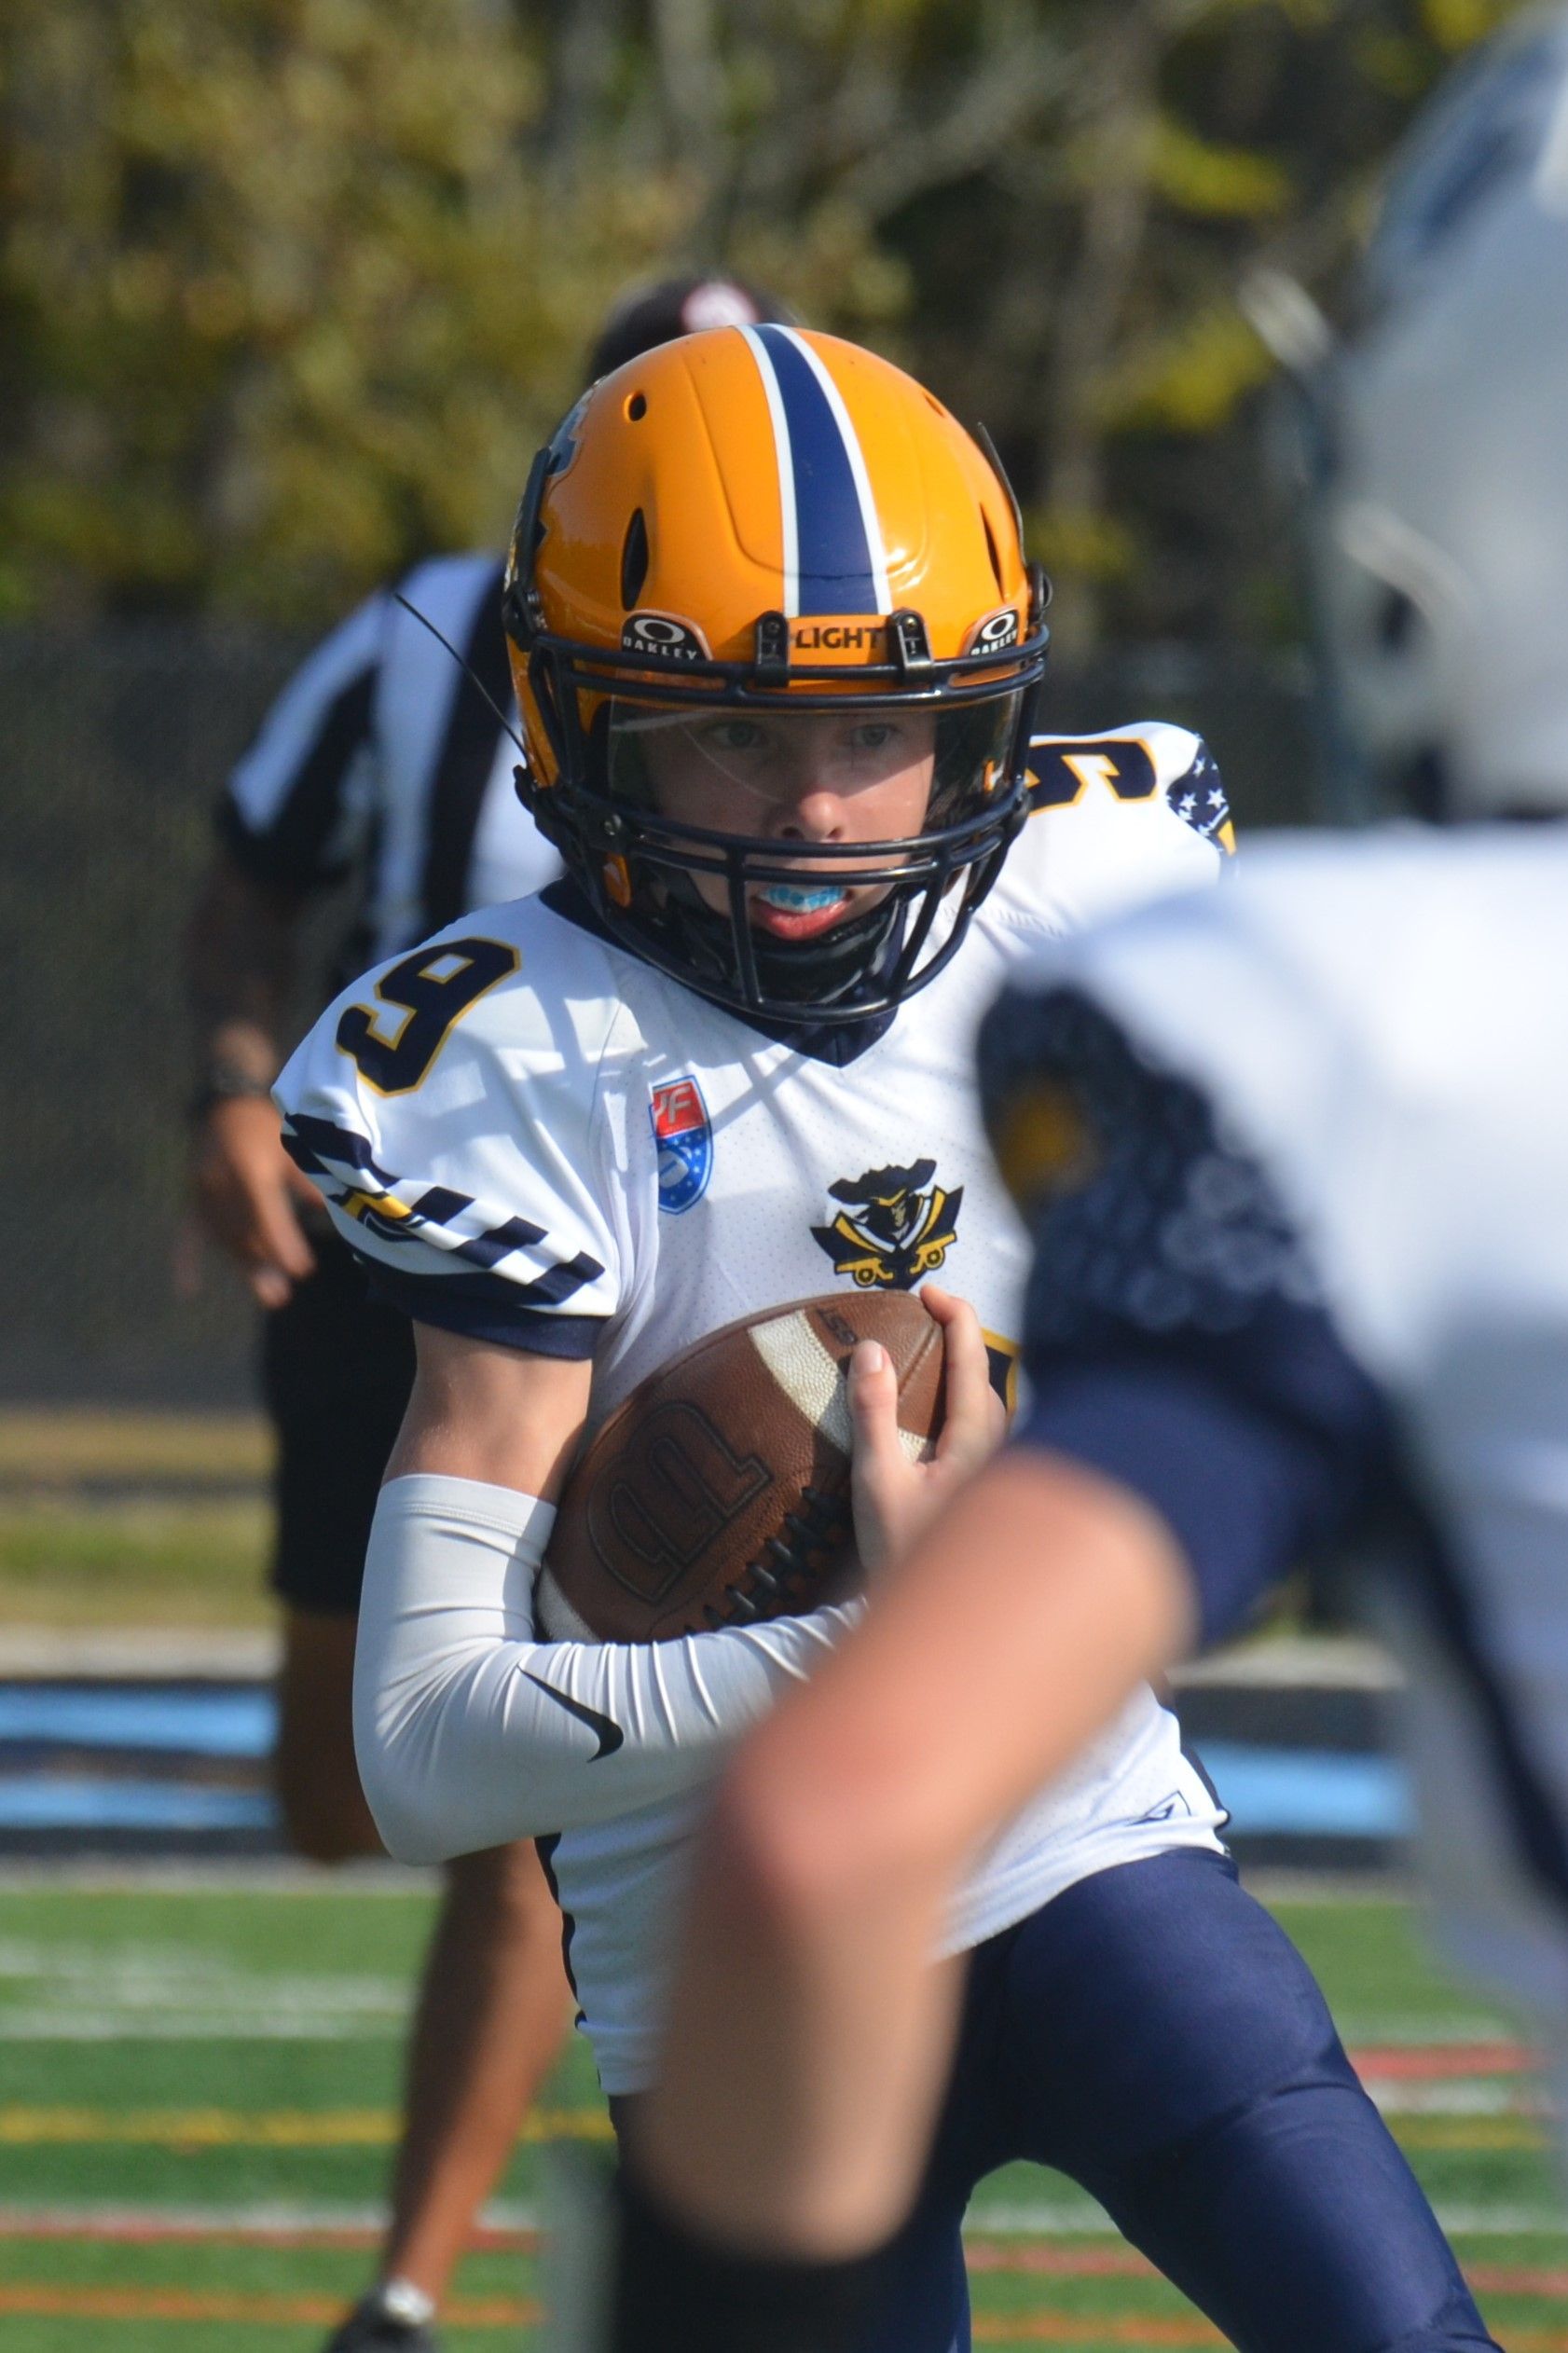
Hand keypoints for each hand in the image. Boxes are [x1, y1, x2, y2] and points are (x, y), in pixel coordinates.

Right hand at [189, 1094, 319, 1308]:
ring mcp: (201, 1192)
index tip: (302, 1270)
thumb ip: (307, 1181)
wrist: (228, 1101)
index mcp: (249, 1167)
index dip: (284, 1245)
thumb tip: (329, 1211)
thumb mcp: (294, 1146)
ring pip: (223, 1239)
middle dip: (264, 1264)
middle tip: (282, 1296)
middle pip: (243, 1233)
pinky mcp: (191, 1198)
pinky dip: (185, 1261)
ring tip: (268, 1294)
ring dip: (244, 1268)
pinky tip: (187, 1290)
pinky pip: (186, 1233)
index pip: (267, 1215)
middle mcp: (220, 1183)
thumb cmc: (267, 1125)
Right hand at [847, 1285, 1006, 1573]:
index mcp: (979, 1438)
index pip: (973, 1356)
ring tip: (928, 1359)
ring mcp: (1002, 1472)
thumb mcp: (878, 1484)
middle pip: (989, 1376)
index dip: (954, 1313)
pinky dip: (964, 1404)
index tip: (925, 1291)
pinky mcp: (993, 1493)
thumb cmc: (909, 1558)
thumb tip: (873, 1350)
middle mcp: (1003, 1449)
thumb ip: (873, 1414)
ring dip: (963, 1374)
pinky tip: (937, 1421)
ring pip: (991, 1407)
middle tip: (924, 1315)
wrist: (947, 1630)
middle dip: (960, 1337)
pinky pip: (985, 1431)